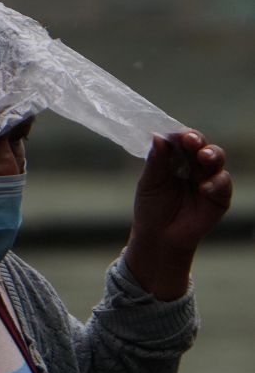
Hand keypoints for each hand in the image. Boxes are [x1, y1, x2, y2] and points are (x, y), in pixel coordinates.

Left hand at [125, 130, 232, 299]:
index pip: (181, 141)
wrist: (158, 238)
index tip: (175, 134)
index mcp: (175, 159)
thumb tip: (157, 136)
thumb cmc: (151, 208)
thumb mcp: (149, 183)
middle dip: (197, 141)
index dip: (180, 135)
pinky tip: (205, 187)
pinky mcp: (219, 197)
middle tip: (191, 140)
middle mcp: (194, 166)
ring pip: (216, 159)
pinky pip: (222, 183)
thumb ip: (155, 161)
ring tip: (203, 157)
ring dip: (211, 155)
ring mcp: (208, 179)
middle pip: (201, 145)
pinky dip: (216, 182)